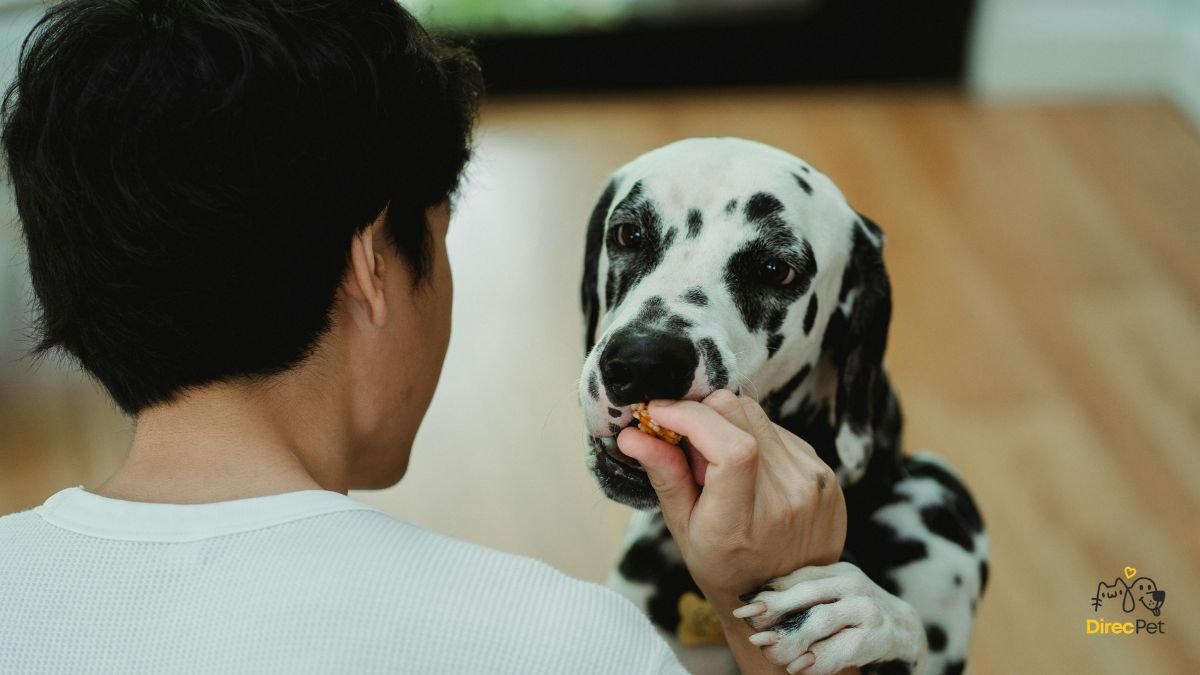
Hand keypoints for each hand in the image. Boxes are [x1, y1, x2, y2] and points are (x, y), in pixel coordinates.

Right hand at [615, 390, 846, 607]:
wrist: (789, 596)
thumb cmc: (728, 567)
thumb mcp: (685, 530)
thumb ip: (664, 476)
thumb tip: (631, 435)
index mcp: (742, 523)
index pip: (730, 448)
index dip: (689, 417)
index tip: (658, 412)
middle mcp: (786, 498)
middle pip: (738, 413)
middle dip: (699, 411)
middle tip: (682, 435)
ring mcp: (813, 482)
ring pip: (756, 414)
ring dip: (726, 422)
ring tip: (716, 460)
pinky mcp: (827, 471)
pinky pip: (779, 431)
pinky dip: (753, 436)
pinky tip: (747, 468)